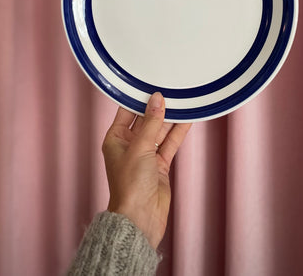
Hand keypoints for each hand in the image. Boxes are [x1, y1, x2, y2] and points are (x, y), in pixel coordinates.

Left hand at [102, 92, 191, 248]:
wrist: (140, 218)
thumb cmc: (129, 186)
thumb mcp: (140, 147)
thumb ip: (151, 122)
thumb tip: (156, 100)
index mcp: (115, 139)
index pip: (126, 112)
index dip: (138, 99)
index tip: (150, 85)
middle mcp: (129, 145)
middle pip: (146, 120)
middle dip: (157, 107)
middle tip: (170, 90)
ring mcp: (146, 155)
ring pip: (160, 130)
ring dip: (170, 118)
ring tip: (182, 101)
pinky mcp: (160, 165)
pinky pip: (170, 143)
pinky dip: (178, 132)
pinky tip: (187, 119)